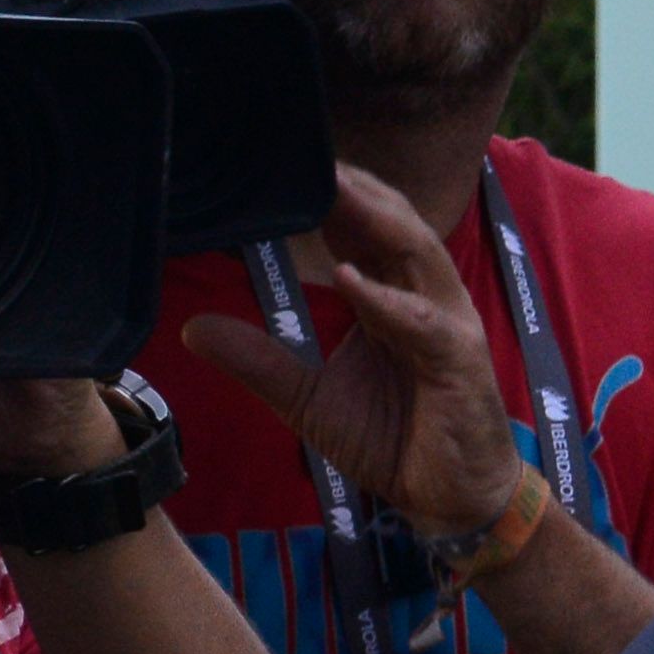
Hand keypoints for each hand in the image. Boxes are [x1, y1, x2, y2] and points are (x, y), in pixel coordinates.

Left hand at [177, 166, 527, 539]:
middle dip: (356, 188)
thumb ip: (260, 362)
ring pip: (419, 255)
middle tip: (307, 153)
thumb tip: (193, 329)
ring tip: (335, 191)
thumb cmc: (395, 441)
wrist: (451, 499)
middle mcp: (426, 301)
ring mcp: (448, 326)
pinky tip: (353, 280)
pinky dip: (388, 300)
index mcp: (392, 299)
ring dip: (378, 220)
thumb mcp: (308, 400)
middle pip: (397, 224)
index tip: (287, 162)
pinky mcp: (459, 363)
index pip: (367, 231)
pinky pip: (424, 322)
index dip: (333, 196)